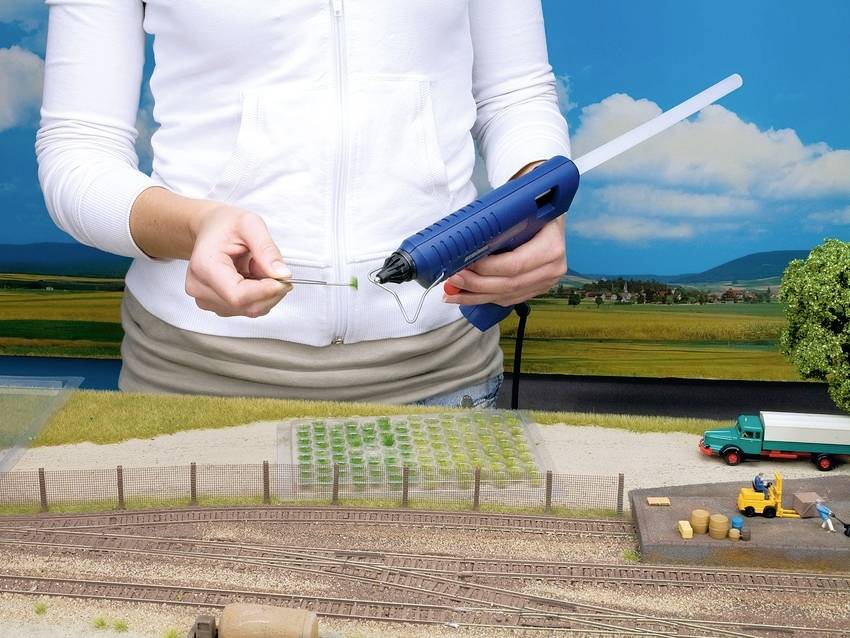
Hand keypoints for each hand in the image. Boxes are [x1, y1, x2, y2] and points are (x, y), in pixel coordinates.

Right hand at [185, 203, 291, 317]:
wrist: (211, 229)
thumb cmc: (225, 225)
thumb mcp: (250, 224)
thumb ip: (266, 249)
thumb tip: (281, 274)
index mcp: (204, 266)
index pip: (238, 295)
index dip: (266, 291)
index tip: (284, 280)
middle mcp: (200, 287)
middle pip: (247, 306)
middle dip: (270, 290)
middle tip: (274, 267)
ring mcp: (206, 300)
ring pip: (251, 309)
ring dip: (265, 292)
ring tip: (257, 267)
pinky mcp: (217, 306)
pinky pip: (248, 309)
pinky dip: (259, 296)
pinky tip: (252, 277)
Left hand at [443, 216, 566, 307]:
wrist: (551, 216)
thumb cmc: (536, 209)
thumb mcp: (522, 208)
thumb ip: (500, 223)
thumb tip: (466, 236)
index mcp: (550, 246)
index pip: (513, 265)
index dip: (486, 269)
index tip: (463, 265)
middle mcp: (552, 268)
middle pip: (508, 284)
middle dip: (475, 284)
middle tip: (452, 279)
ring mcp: (546, 281)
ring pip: (506, 296)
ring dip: (475, 296)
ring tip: (452, 292)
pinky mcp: (537, 288)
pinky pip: (508, 299)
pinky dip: (485, 298)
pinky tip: (467, 296)